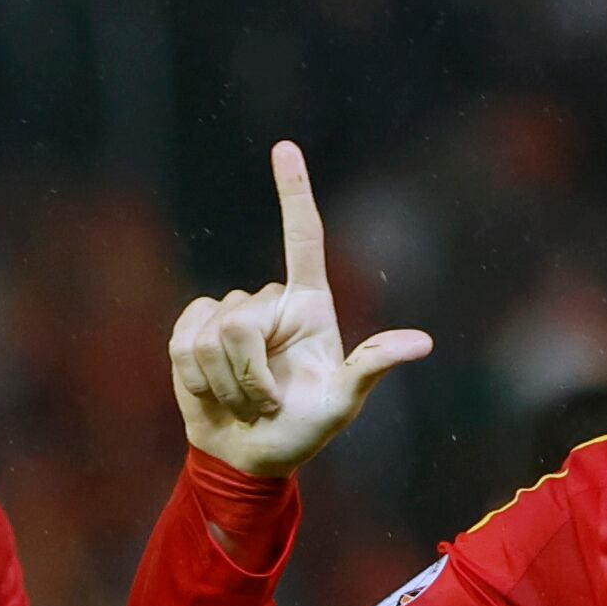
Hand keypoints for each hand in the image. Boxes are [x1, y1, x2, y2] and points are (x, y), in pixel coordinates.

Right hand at [169, 143, 431, 477]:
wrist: (249, 457)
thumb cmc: (304, 431)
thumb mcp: (345, 403)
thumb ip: (372, 365)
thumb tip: (423, 343)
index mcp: (309, 305)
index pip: (302, 238)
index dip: (293, 192)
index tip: (284, 147)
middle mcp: (268, 302)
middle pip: (243, 316)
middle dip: (250, 373)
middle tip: (266, 403)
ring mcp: (226, 316)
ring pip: (212, 334)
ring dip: (225, 383)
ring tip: (243, 403)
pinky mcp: (190, 333)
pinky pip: (184, 341)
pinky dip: (195, 378)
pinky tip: (210, 393)